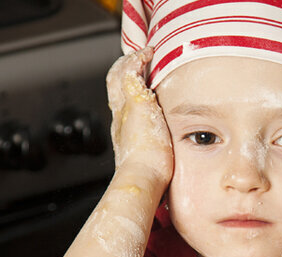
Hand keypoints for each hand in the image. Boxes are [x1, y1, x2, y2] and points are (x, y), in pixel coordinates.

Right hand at [107, 49, 172, 185]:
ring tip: (143, 54)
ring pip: (118, 75)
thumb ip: (157, 156)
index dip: (125, 91)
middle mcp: (119, 117)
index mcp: (123, 131)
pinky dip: (137, 60)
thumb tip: (168, 166)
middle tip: (135, 60)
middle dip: (123, 70)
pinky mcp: (136, 103)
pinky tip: (147, 54)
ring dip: (130, 62)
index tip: (137, 83)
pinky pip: (130, 72)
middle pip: (113, 85)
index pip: (120, 103)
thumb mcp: (152, 161)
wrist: (141, 177)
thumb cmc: (148, 176)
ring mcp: (125, 109)